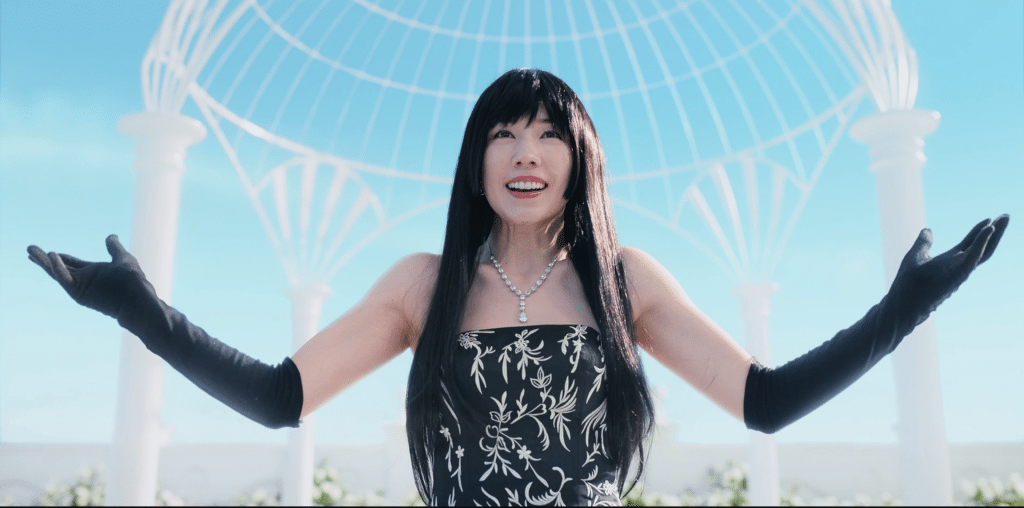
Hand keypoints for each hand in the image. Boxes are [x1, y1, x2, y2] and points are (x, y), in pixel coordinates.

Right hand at [27, 234, 145, 318]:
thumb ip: (114, 248)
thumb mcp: (122, 258)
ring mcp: (80, 287)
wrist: (136, 296)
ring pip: (57, 273)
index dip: (58, 257)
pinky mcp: (79, 293)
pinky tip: (52, 255)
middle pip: (58, 268)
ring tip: (30, 250)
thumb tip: (111, 236)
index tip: (47, 251)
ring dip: (44, 262)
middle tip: (29, 249)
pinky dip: (58, 268)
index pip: (70, 263)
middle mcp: (84, 280)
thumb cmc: (132, 280)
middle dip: (43, 259)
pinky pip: (65, 280)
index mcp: (92, 272)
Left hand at [891, 214, 1008, 328]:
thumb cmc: (908, 284)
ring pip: (984, 252)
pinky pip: (973, 257)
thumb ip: (924, 243)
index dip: (979, 232)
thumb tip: (928, 229)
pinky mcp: (957, 275)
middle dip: (995, 231)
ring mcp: (959, 271)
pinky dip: (981, 243)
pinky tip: (988, 229)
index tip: (989, 219)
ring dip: (995, 235)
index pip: (969, 244)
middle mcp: (958, 267)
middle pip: (982, 247)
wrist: (902, 304)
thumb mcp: (915, 256)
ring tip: (1003, 218)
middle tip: (1006, 215)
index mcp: (949, 261)